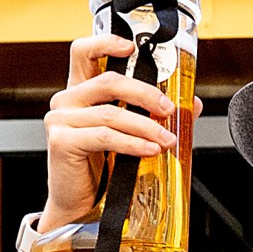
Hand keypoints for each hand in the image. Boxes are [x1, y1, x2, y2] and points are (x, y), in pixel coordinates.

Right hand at [41, 29, 179, 232]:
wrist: (82, 207)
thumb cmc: (103, 171)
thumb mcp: (131, 136)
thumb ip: (154, 116)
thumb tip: (192, 105)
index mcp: (81, 93)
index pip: (84, 53)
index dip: (106, 43)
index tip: (132, 48)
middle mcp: (67, 101)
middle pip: (108, 81)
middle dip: (145, 93)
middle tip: (168, 109)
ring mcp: (60, 120)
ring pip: (111, 113)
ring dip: (146, 125)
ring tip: (167, 139)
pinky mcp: (61, 141)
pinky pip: (105, 136)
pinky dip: (132, 143)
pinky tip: (150, 149)